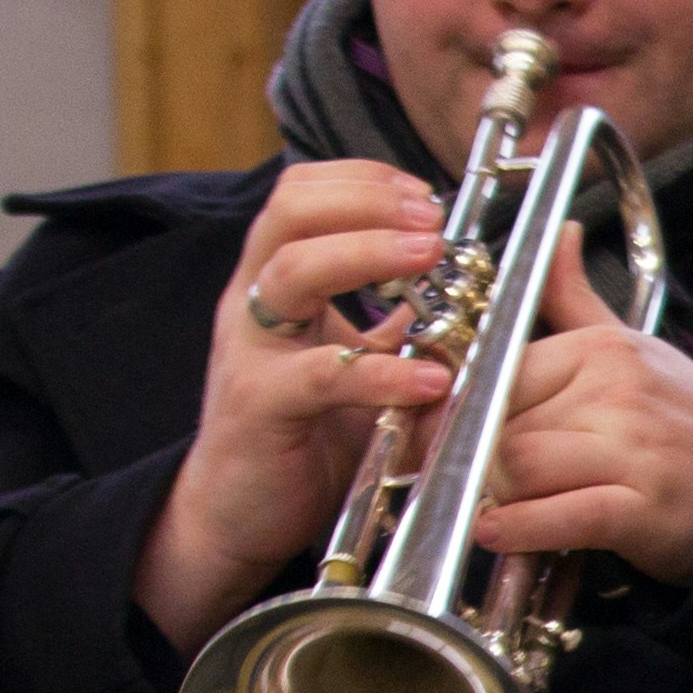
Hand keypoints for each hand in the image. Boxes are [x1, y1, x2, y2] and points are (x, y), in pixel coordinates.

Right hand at [138, 161, 458, 657]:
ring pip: (294, 272)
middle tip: (432, 218)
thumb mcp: (351, 360)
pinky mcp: (261, 407)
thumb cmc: (301, 434)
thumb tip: (454, 284)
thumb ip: (391, 322)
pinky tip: (427, 376)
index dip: (361, 180)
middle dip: (367, 202)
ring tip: (432, 259)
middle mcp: (252, 304)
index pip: (300, 194)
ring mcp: (251, 352)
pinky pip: (319, 375)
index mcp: (272, 282)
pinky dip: (380, 371)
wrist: (239, 511)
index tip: (423, 193)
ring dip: (369, 254)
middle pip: (291, 213)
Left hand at [472, 254, 692, 585]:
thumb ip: (574, 296)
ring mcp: (633, 452)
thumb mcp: (630, 345)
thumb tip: (557, 233)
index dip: (465, 410)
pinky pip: (561, 516)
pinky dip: (520, 528)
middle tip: (476, 478)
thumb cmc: (682, 419)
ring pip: (520, 468)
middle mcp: (617, 395)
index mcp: (602, 351)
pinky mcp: (642, 510)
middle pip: (501, 427)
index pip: (500, 374)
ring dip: (496, 495)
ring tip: (497, 505)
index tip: (453, 433)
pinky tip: (500, 532)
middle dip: (477, 459)